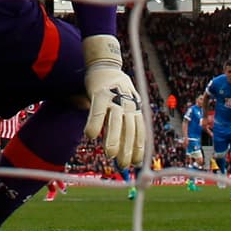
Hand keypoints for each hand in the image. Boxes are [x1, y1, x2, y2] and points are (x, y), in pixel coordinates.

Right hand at [82, 35, 145, 166]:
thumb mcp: (124, 106)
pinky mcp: (100, 93)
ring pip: (116, 120)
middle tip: (124, 165)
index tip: (136, 164)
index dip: (139, 147)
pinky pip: (97, 110)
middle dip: (128, 148)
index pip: (140, 130)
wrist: (105, 65)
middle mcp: (128, 103)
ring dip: (114, 138)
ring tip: (110, 154)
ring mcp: (114, 98)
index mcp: (136, 108)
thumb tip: (120, 150)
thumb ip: (123, 125)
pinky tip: (90, 136)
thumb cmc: (114, 92)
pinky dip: (94, 123)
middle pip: (130, 128)